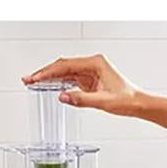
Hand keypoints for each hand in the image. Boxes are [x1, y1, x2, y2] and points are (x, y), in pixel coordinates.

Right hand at [22, 54, 143, 116]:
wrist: (139, 104)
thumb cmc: (127, 100)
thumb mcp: (104, 102)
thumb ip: (81, 99)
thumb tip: (62, 97)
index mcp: (96, 63)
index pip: (66, 65)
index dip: (48, 72)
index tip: (35, 78)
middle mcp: (92, 64)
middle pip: (62, 66)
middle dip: (44, 73)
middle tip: (28, 79)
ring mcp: (90, 72)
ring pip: (65, 72)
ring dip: (49, 77)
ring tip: (33, 82)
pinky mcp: (90, 80)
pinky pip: (70, 79)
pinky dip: (58, 83)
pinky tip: (49, 87)